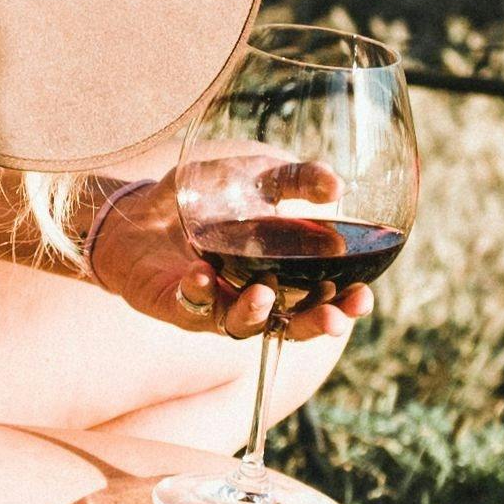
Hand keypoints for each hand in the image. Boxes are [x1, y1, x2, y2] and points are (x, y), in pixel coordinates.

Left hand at [88, 165, 374, 347]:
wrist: (139, 208)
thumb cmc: (204, 198)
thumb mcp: (255, 177)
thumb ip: (295, 180)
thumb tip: (336, 185)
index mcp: (281, 274)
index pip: (321, 298)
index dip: (345, 304)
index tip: (363, 297)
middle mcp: (252, 297)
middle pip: (292, 325)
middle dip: (315, 324)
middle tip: (334, 319)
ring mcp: (215, 305)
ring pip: (243, 326)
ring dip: (256, 314)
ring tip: (265, 295)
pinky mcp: (176, 305)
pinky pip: (192, 308)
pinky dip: (199, 292)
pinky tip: (201, 273)